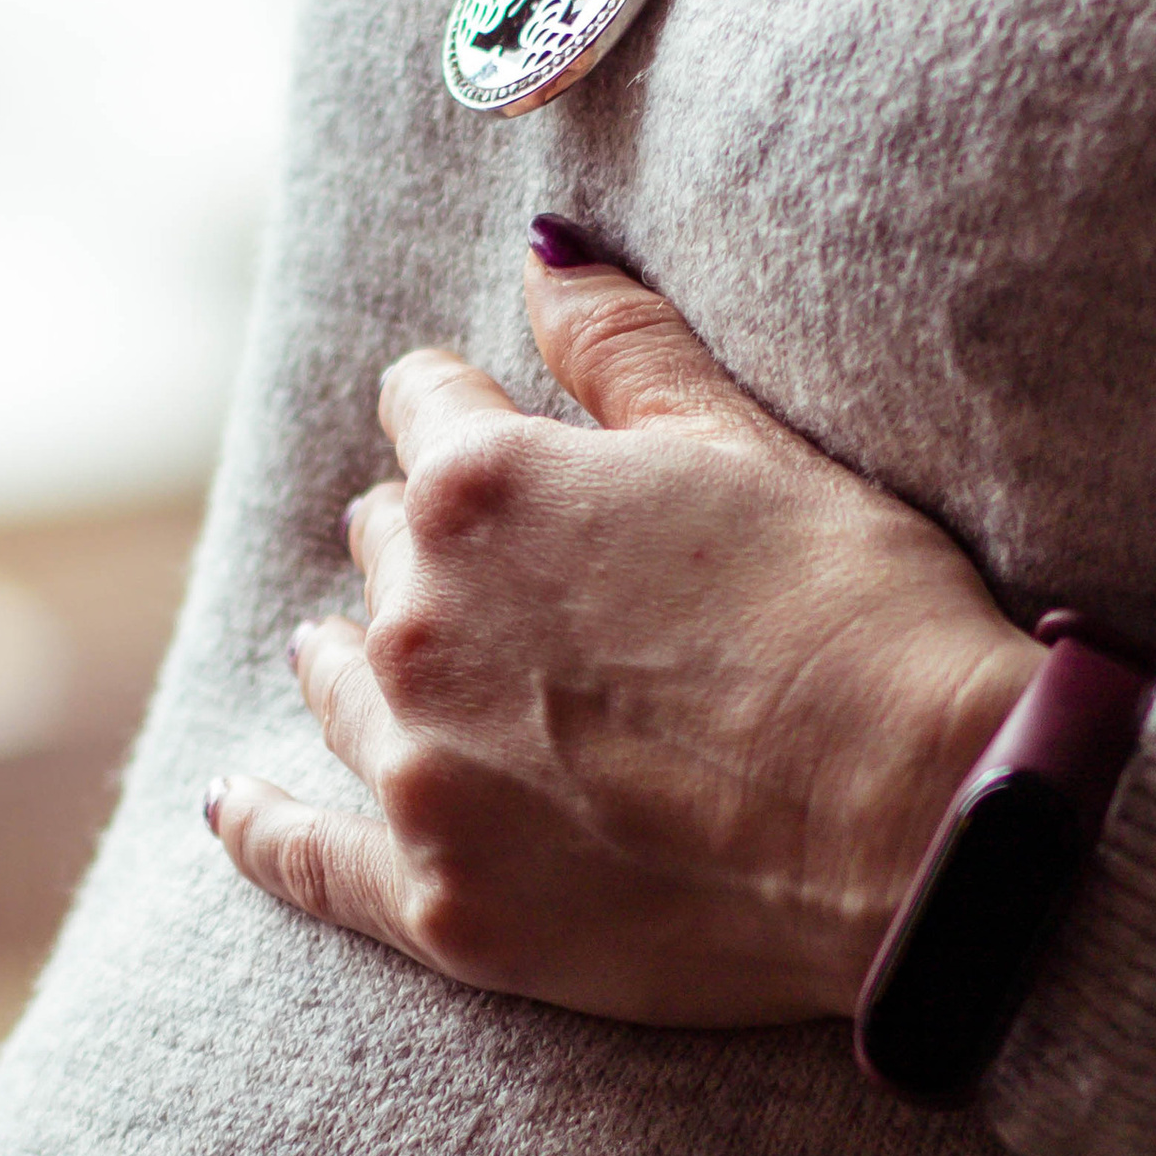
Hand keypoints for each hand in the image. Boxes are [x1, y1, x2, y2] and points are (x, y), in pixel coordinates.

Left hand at [207, 224, 1038, 1026]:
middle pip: (383, 549)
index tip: (501, 434)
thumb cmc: (857, 620)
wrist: (922, 828)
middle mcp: (420, 622)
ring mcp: (421, 772)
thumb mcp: (747, 446)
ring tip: (361, 659)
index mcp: (483, 488)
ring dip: (357, 658)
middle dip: (432, 545)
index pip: (426, 409)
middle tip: (514, 577)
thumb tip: (541, 252)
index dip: (473, 416)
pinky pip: (305, 860)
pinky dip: (265, 832)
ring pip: (341, 682)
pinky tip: (234, 810)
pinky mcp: (443, 903)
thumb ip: (621, 347)